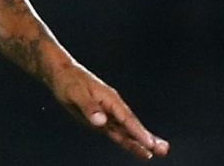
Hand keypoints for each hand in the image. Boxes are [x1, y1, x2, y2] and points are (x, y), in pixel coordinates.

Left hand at [51, 63, 169, 158]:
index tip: (149, 143)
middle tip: (163, 149)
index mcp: (109, 98)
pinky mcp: (100, 120)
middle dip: (146, 137)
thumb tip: (100, 120)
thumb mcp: (75, 92)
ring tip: (156, 151)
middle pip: (131, 125)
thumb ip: (88, 107)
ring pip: (126, 130)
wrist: (60, 73)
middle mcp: (112, 107)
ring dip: (139, 141)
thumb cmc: (68, 81)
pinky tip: (138, 148)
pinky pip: (116, 131)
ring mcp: (107, 113)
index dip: (137, 132)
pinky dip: (127, 140)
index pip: (126, 118)